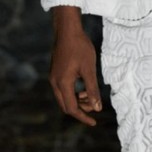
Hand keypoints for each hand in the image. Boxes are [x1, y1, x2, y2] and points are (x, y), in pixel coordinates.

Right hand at [49, 6, 101, 126]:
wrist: (67, 29)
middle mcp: (55, 83)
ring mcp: (53, 77)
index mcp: (63, 84)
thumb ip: (92, 89)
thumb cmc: (80, 47)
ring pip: (64, 97)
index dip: (83, 117)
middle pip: (66, 105)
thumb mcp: (89, 69)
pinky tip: (83, 85)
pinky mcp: (55, 71)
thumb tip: (98, 108)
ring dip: (77, 100)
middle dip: (81, 109)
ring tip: (90, 94)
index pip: (72, 108)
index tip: (94, 122)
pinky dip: (73, 91)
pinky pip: (62, 88)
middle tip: (95, 106)